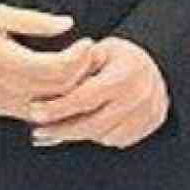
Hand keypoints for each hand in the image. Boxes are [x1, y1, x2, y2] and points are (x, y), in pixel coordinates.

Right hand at [0, 4, 95, 123]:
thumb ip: (34, 20)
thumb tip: (67, 23)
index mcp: (8, 62)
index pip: (57, 67)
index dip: (79, 56)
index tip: (87, 42)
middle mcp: (11, 88)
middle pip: (61, 87)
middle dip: (83, 71)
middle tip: (91, 54)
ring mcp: (10, 103)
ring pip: (56, 104)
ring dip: (74, 88)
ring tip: (82, 69)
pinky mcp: (9, 111)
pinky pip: (44, 113)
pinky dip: (59, 101)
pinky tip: (65, 85)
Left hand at [28, 37, 169, 149]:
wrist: (156, 61)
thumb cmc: (116, 55)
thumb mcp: (96, 50)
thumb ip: (74, 67)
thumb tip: (45, 85)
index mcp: (123, 75)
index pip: (84, 98)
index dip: (57, 108)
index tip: (34, 113)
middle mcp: (139, 96)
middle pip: (93, 124)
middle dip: (62, 130)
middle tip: (38, 132)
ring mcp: (149, 112)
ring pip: (104, 136)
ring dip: (81, 134)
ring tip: (62, 126)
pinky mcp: (153, 123)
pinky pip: (119, 139)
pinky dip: (101, 135)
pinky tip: (89, 125)